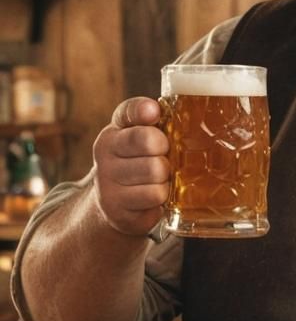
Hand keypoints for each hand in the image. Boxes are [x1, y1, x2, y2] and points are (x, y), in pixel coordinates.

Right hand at [92, 97, 169, 237]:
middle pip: (150, 142)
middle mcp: (104, 156)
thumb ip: (150, 121)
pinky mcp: (118, 211)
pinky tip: (154, 199)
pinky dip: (162, 200)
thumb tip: (156, 108)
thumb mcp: (139, 140)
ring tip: (160, 182)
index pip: (127, 112)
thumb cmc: (137, 166)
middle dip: (166, 152)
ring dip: (167, 178)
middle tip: (164, 160)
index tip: (154, 113)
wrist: (114, 206)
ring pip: (156, 172)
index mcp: (112, 133)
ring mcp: (107, 185)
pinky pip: (155, 198)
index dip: (143, 110)